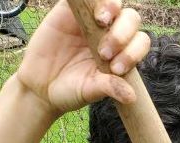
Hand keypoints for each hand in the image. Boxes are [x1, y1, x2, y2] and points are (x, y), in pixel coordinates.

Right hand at [14, 0, 150, 117]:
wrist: (40, 85)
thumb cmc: (70, 90)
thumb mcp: (90, 91)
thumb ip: (109, 87)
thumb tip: (132, 97)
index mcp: (122, 52)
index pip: (139, 42)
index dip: (133, 52)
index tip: (116, 69)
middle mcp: (110, 33)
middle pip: (130, 19)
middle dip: (122, 34)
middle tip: (104, 53)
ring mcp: (90, 20)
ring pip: (111, 2)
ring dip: (111, 7)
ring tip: (101, 21)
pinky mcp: (68, 11)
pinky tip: (85, 6)